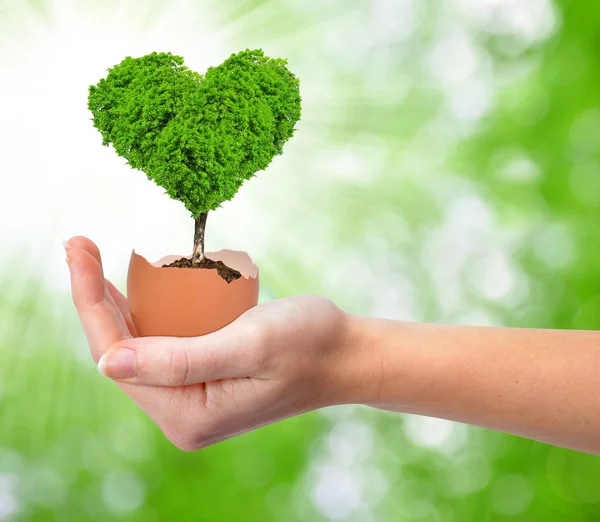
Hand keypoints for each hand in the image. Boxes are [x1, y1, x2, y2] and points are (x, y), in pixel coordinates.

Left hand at [66, 236, 367, 449]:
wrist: (347, 354)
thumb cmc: (309, 342)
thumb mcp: (250, 344)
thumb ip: (180, 359)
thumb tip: (106, 363)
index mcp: (187, 415)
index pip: (117, 356)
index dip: (90, 300)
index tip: (77, 248)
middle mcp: (182, 416)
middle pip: (120, 352)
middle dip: (95, 298)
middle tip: (80, 245)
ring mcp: (192, 401)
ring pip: (137, 347)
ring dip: (116, 304)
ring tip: (98, 260)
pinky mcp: (203, 383)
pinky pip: (160, 346)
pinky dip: (145, 313)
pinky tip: (137, 285)